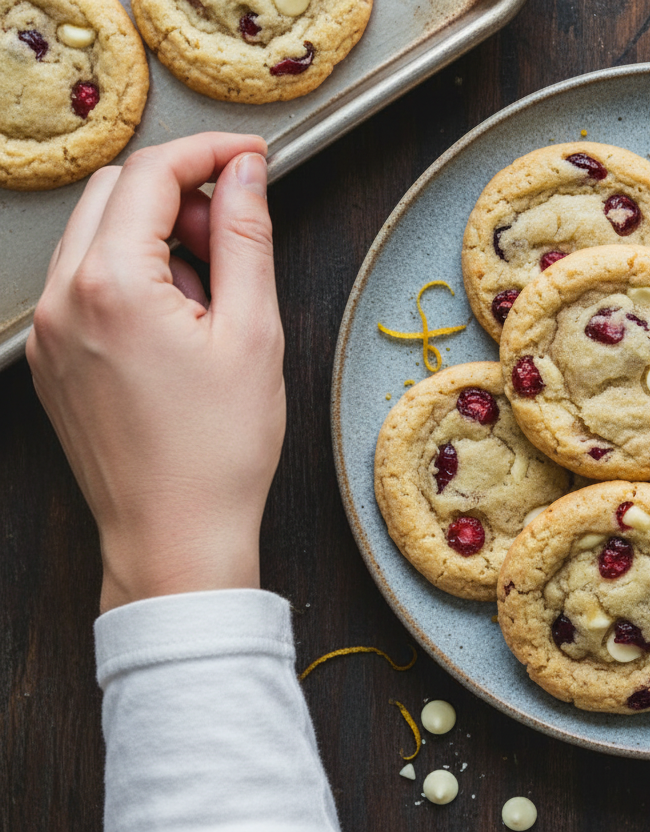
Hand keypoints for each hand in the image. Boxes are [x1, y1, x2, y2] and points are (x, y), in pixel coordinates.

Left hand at [26, 133, 284, 612]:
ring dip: (155, 233)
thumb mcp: (253, 333)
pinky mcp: (53, 359)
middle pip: (115, 193)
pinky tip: (179, 320)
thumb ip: (245, 239)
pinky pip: (86, 282)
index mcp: (113, 286)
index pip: (152, 174)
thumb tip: (245, 174)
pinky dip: (132, 274)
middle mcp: (64, 299)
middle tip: (236, 229)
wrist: (174, 535)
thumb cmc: (219, 450)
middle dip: (180, 190)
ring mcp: (51, 331)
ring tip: (213, 290)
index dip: (208, 152)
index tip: (251, 157)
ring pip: (97, 235)